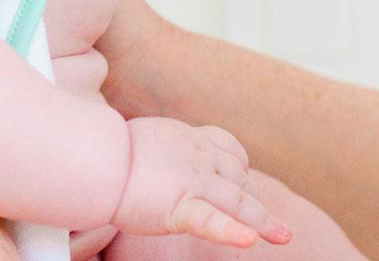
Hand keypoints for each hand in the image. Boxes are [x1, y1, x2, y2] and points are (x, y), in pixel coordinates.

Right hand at [111, 116, 291, 246]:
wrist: (94, 157)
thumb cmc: (110, 152)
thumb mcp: (147, 140)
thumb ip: (165, 149)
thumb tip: (157, 157)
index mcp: (189, 138)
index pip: (228, 150)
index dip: (241, 168)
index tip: (245, 182)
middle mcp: (198, 155)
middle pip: (238, 177)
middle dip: (256, 200)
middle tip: (273, 224)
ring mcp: (192, 179)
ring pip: (237, 200)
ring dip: (264, 219)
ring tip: (284, 236)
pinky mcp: (179, 205)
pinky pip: (211, 220)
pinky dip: (233, 231)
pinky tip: (250, 241)